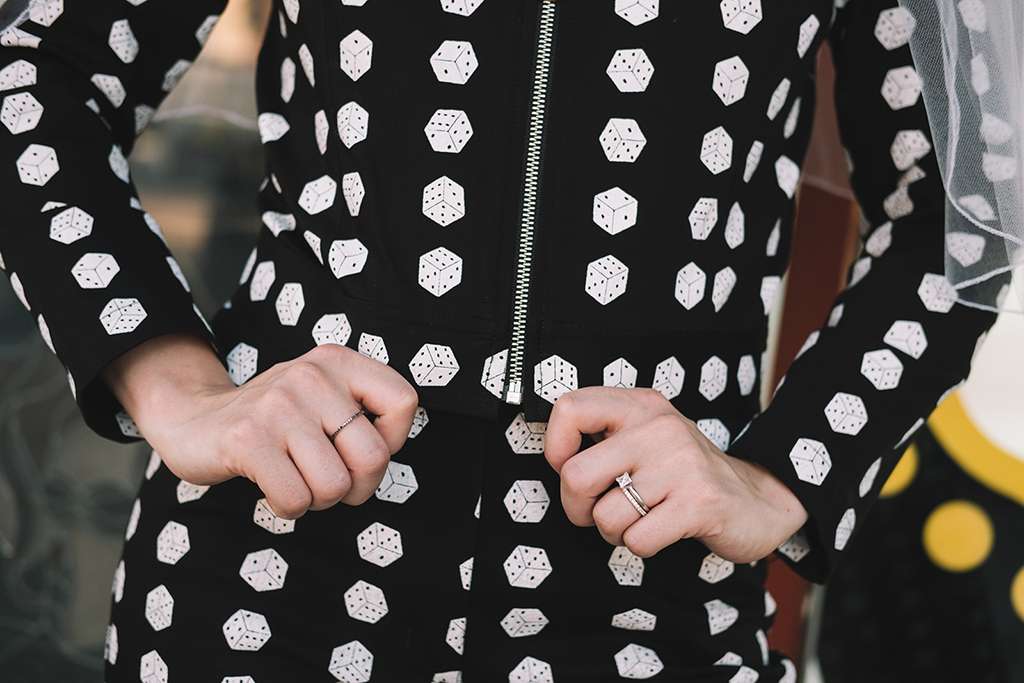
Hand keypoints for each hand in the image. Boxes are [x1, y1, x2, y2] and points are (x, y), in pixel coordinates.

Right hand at [104, 334, 418, 518]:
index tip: (359, 448)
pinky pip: (295, 500)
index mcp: (338, 361)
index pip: (404, 402)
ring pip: (334, 486)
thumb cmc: (276, 421)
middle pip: (373, 457)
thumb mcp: (324, 398)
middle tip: (331, 483)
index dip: (393, 441)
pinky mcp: (247, 438)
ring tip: (297, 480)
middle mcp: (311, 375)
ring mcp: (278, 406)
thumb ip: (364, 414)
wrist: (193, 418)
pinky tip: (272, 487)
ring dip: (318, 500)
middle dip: (357, 488)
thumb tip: (387, 456)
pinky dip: (288, 507)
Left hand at [544, 386, 807, 562]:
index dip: (555, 449)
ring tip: (640, 520)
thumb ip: (602, 436)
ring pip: (605, 517)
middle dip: (576, 509)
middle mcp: (659, 426)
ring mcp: (680, 463)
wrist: (757, 500)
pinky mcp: (699, 502)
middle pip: (575, 476)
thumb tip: (551, 455)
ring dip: (614, 533)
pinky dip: (641, 545)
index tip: (570, 467)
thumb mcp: (645, 437)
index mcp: (640, 405)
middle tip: (598, 512)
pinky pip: (637, 539)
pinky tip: (663, 531)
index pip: (569, 408)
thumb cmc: (683, 474)